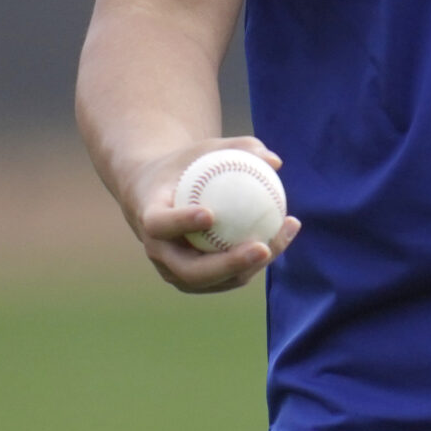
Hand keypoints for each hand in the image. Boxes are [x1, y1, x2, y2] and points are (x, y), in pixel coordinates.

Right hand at [122, 135, 300, 293]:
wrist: (162, 196)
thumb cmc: (187, 166)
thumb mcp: (206, 149)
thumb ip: (239, 148)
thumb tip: (276, 161)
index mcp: (149, 218)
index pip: (160, 225)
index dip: (181, 223)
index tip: (210, 214)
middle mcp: (158, 252)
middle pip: (190, 270)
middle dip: (227, 264)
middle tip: (262, 247)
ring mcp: (176, 272)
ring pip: (215, 280)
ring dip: (250, 266)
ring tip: (279, 240)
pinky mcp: (196, 281)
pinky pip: (228, 277)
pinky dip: (255, 262)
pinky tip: (282, 236)